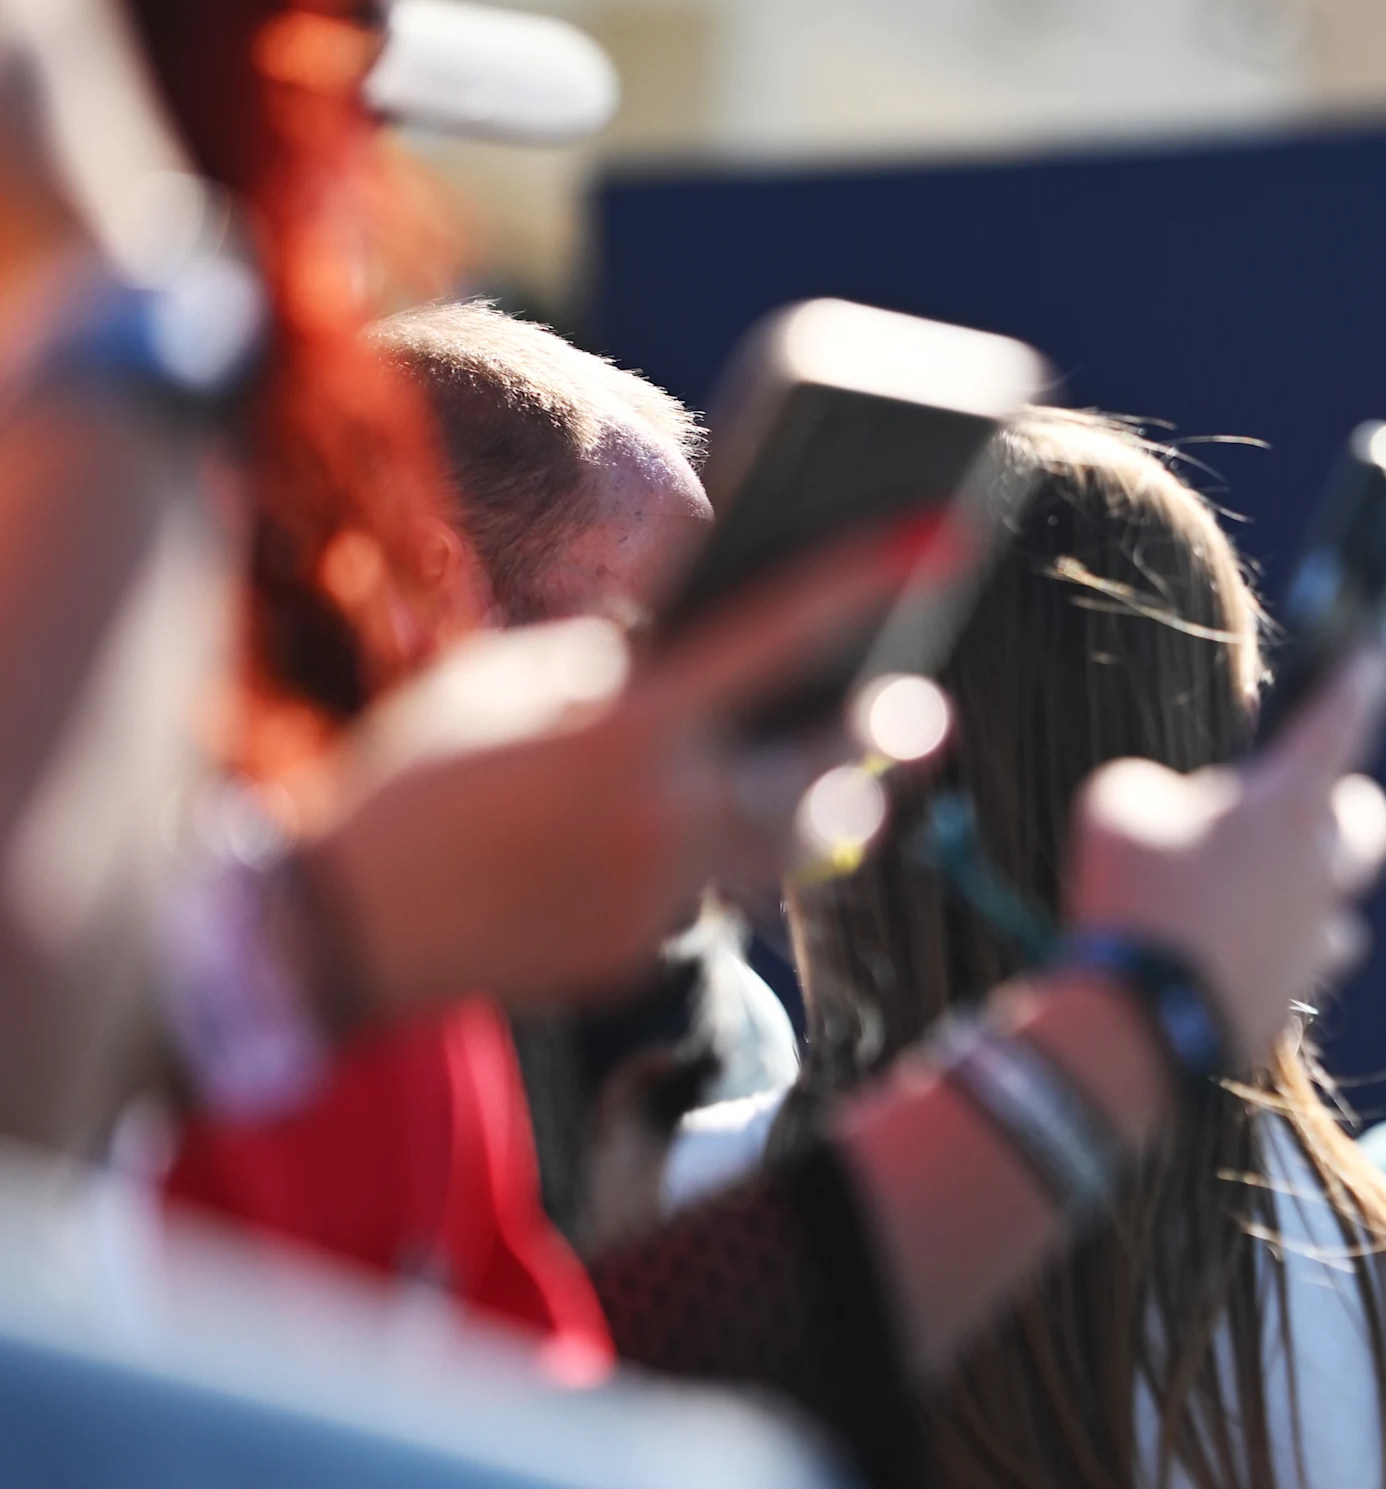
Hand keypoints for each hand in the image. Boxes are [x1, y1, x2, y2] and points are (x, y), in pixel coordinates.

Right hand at [304, 528, 918, 1015]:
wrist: (346, 923)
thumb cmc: (416, 777)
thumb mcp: (505, 688)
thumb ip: (611, 669)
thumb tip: (685, 655)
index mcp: (630, 727)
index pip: (775, 634)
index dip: (861, 581)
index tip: (936, 538)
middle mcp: (666, 814)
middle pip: (819, 770)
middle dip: (871, 737)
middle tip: (918, 707)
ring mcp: (662, 893)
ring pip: (783, 849)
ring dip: (819, 809)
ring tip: (850, 780)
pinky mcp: (642, 950)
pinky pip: (702, 896)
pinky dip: (702, 861)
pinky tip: (690, 837)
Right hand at [1060, 646, 1385, 1066]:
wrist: (1137, 1025)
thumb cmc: (1133, 896)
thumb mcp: (1119, 804)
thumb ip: (1159, 792)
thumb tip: (1174, 816)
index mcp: (1290, 808)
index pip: (1340, 724)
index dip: (1362, 679)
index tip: (1383, 649)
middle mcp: (1320, 872)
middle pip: (1370, 827)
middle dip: (1345, 810)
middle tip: (1299, 808)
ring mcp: (1314, 944)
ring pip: (1337, 908)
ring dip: (1305, 895)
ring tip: (1245, 897)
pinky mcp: (1292, 1002)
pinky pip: (1296, 968)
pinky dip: (1270, 956)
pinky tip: (1223, 957)